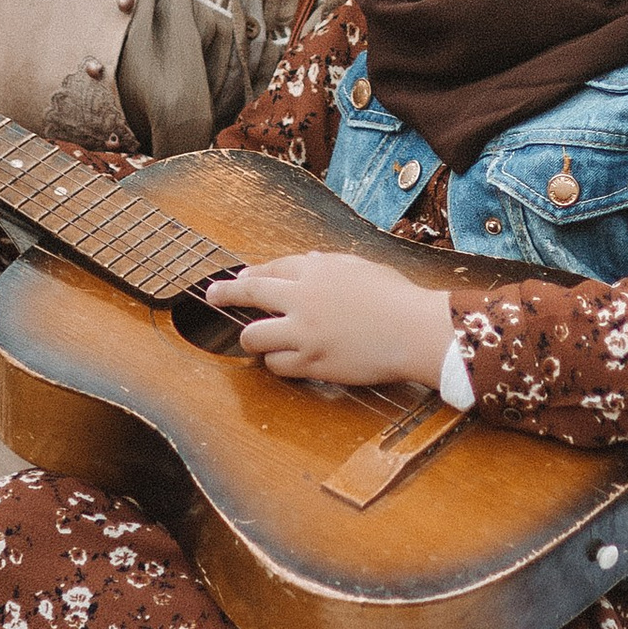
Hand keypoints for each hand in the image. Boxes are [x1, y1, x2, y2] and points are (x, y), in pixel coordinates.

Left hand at [206, 254, 454, 391]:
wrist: (415, 330)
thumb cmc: (398, 298)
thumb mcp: (362, 267)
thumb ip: (330, 265)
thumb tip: (308, 263)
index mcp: (318, 270)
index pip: (273, 267)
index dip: (253, 273)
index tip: (241, 277)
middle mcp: (303, 298)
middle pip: (250, 292)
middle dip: (226, 293)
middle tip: (213, 294)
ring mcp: (304, 332)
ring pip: (254, 336)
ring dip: (252, 338)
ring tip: (253, 341)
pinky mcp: (311, 362)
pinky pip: (277, 365)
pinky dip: (278, 363)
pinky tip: (284, 361)